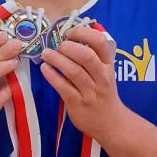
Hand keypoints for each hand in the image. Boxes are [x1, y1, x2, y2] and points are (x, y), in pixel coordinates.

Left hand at [40, 25, 124, 142]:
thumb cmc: (104, 94)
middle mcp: (101, 77)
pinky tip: (44, 69)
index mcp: (108, 65)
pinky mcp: (77, 104)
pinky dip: (52, 76)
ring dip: (56, 59)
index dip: (83, 33)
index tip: (70, 33)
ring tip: (46, 54)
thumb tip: (70, 38)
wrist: (111, 123)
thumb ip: (93, 57)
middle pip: (86, 56)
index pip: (100, 42)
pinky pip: (63, 87)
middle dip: (68, 47)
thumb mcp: (105, 73)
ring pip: (73, 71)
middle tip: (57, 46)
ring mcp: (90, 92)